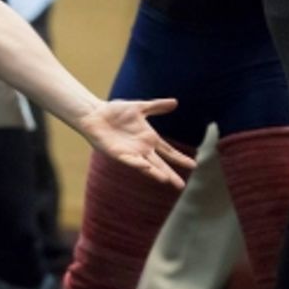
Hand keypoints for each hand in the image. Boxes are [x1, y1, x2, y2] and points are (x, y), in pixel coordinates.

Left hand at [76, 99, 193, 187]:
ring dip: (155, 172)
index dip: (179, 158)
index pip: (168, 151)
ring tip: (166, 180)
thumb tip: (175, 102)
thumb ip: (157, 106)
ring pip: (146, 166)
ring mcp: (131, 153)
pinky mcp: (118, 154)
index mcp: (149, 139)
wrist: (95, 114)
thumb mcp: (140, 107)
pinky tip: (145, 166)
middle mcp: (142, 149)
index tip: (193, 165)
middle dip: (170, 174)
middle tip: (181, 186)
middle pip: (160, 164)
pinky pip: (129, 160)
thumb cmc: (116, 111)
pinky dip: (137, 164)